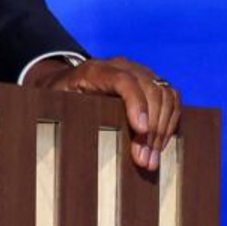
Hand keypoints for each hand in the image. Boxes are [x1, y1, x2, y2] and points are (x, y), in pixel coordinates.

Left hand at [25, 55, 180, 171]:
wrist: (67, 80)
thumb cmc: (60, 95)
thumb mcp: (55, 101)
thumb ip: (63, 109)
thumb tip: (74, 133)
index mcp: (95, 68)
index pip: (124, 80)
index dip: (136, 104)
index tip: (140, 130)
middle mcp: (122, 66)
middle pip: (149, 91)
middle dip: (151, 128)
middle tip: (144, 159)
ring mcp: (140, 72)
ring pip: (164, 95)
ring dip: (163, 129)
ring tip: (151, 157)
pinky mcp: (151, 82)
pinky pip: (171, 99)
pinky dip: (170, 122)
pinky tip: (159, 145)